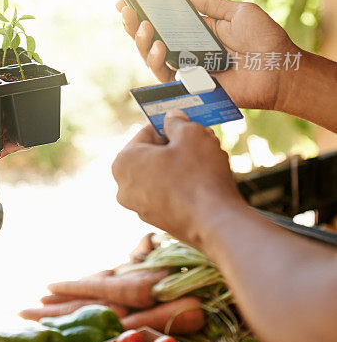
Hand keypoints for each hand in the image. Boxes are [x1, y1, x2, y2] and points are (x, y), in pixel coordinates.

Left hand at [112, 110, 244, 248]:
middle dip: (179, 146)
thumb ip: (177, 121)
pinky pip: (170, 193)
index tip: (189, 125)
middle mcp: (125, 187)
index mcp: (124, 162)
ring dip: (185, 163)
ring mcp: (140, 207)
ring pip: (163, 174)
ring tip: (211, 158)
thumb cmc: (199, 174)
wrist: (216, 223)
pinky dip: (185, 185)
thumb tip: (171, 117)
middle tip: (204, 139)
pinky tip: (207, 180)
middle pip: (154, 154)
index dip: (171, 125)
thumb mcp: (191, 134)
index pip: (147, 132)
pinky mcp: (159, 221)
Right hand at [116, 0, 296, 110]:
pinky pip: (164, 75)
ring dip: (140, 41)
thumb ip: (210, 4)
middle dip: (133, 24)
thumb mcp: (237, 12)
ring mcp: (188, 68)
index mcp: (198, 32)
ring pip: (151, 58)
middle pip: (151, 39)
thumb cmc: (265, 40)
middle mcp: (189, 50)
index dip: (144, 12)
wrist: (281, 67)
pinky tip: (158, 44)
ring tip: (142, 25)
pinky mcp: (191, 85)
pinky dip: (156, 60)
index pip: (164, 21)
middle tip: (125, 9)